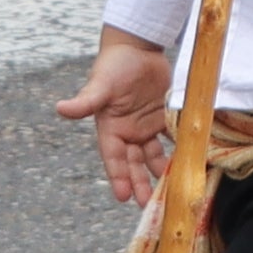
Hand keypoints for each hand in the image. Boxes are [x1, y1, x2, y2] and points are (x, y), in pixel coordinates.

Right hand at [54, 31, 175, 205]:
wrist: (137, 48)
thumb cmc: (114, 65)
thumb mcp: (100, 85)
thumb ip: (85, 101)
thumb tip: (61, 109)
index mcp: (111, 129)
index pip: (114, 159)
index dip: (118, 178)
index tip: (123, 197)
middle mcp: (128, 133)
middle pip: (134, 164)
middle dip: (141, 183)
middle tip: (149, 204)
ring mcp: (147, 127)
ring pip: (154, 156)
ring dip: (162, 172)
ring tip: (172, 188)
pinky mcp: (164, 118)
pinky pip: (173, 138)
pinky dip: (181, 149)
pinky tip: (191, 163)